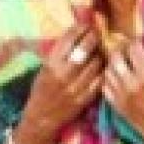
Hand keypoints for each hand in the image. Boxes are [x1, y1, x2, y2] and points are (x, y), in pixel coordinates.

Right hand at [18, 24, 103, 143]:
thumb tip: (77, 32)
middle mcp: (63, 74)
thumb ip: (59, 52)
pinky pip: (99, 80)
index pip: (69, 39)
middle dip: (93, 37)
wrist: (40, 118)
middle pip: (85, 49)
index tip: (85, 25)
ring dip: (100, 53)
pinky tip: (102, 67)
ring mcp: (75, 88)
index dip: (80, 28)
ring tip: (100, 50)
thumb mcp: (45, 67)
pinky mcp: (84, 99)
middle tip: (96, 34)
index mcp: (51, 64)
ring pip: (95, 63)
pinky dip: (103, 71)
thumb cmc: (42, 88)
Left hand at [103, 32, 143, 143]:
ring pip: (108, 71)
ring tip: (124, 63)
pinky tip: (118, 78)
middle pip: (116, 57)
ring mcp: (122, 97)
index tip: (141, 42)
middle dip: (122, 49)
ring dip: (114, 63)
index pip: (134, 48)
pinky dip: (108, 79)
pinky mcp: (117, 107)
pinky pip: (104, 88)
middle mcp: (131, 86)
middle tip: (129, 50)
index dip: (136, 41)